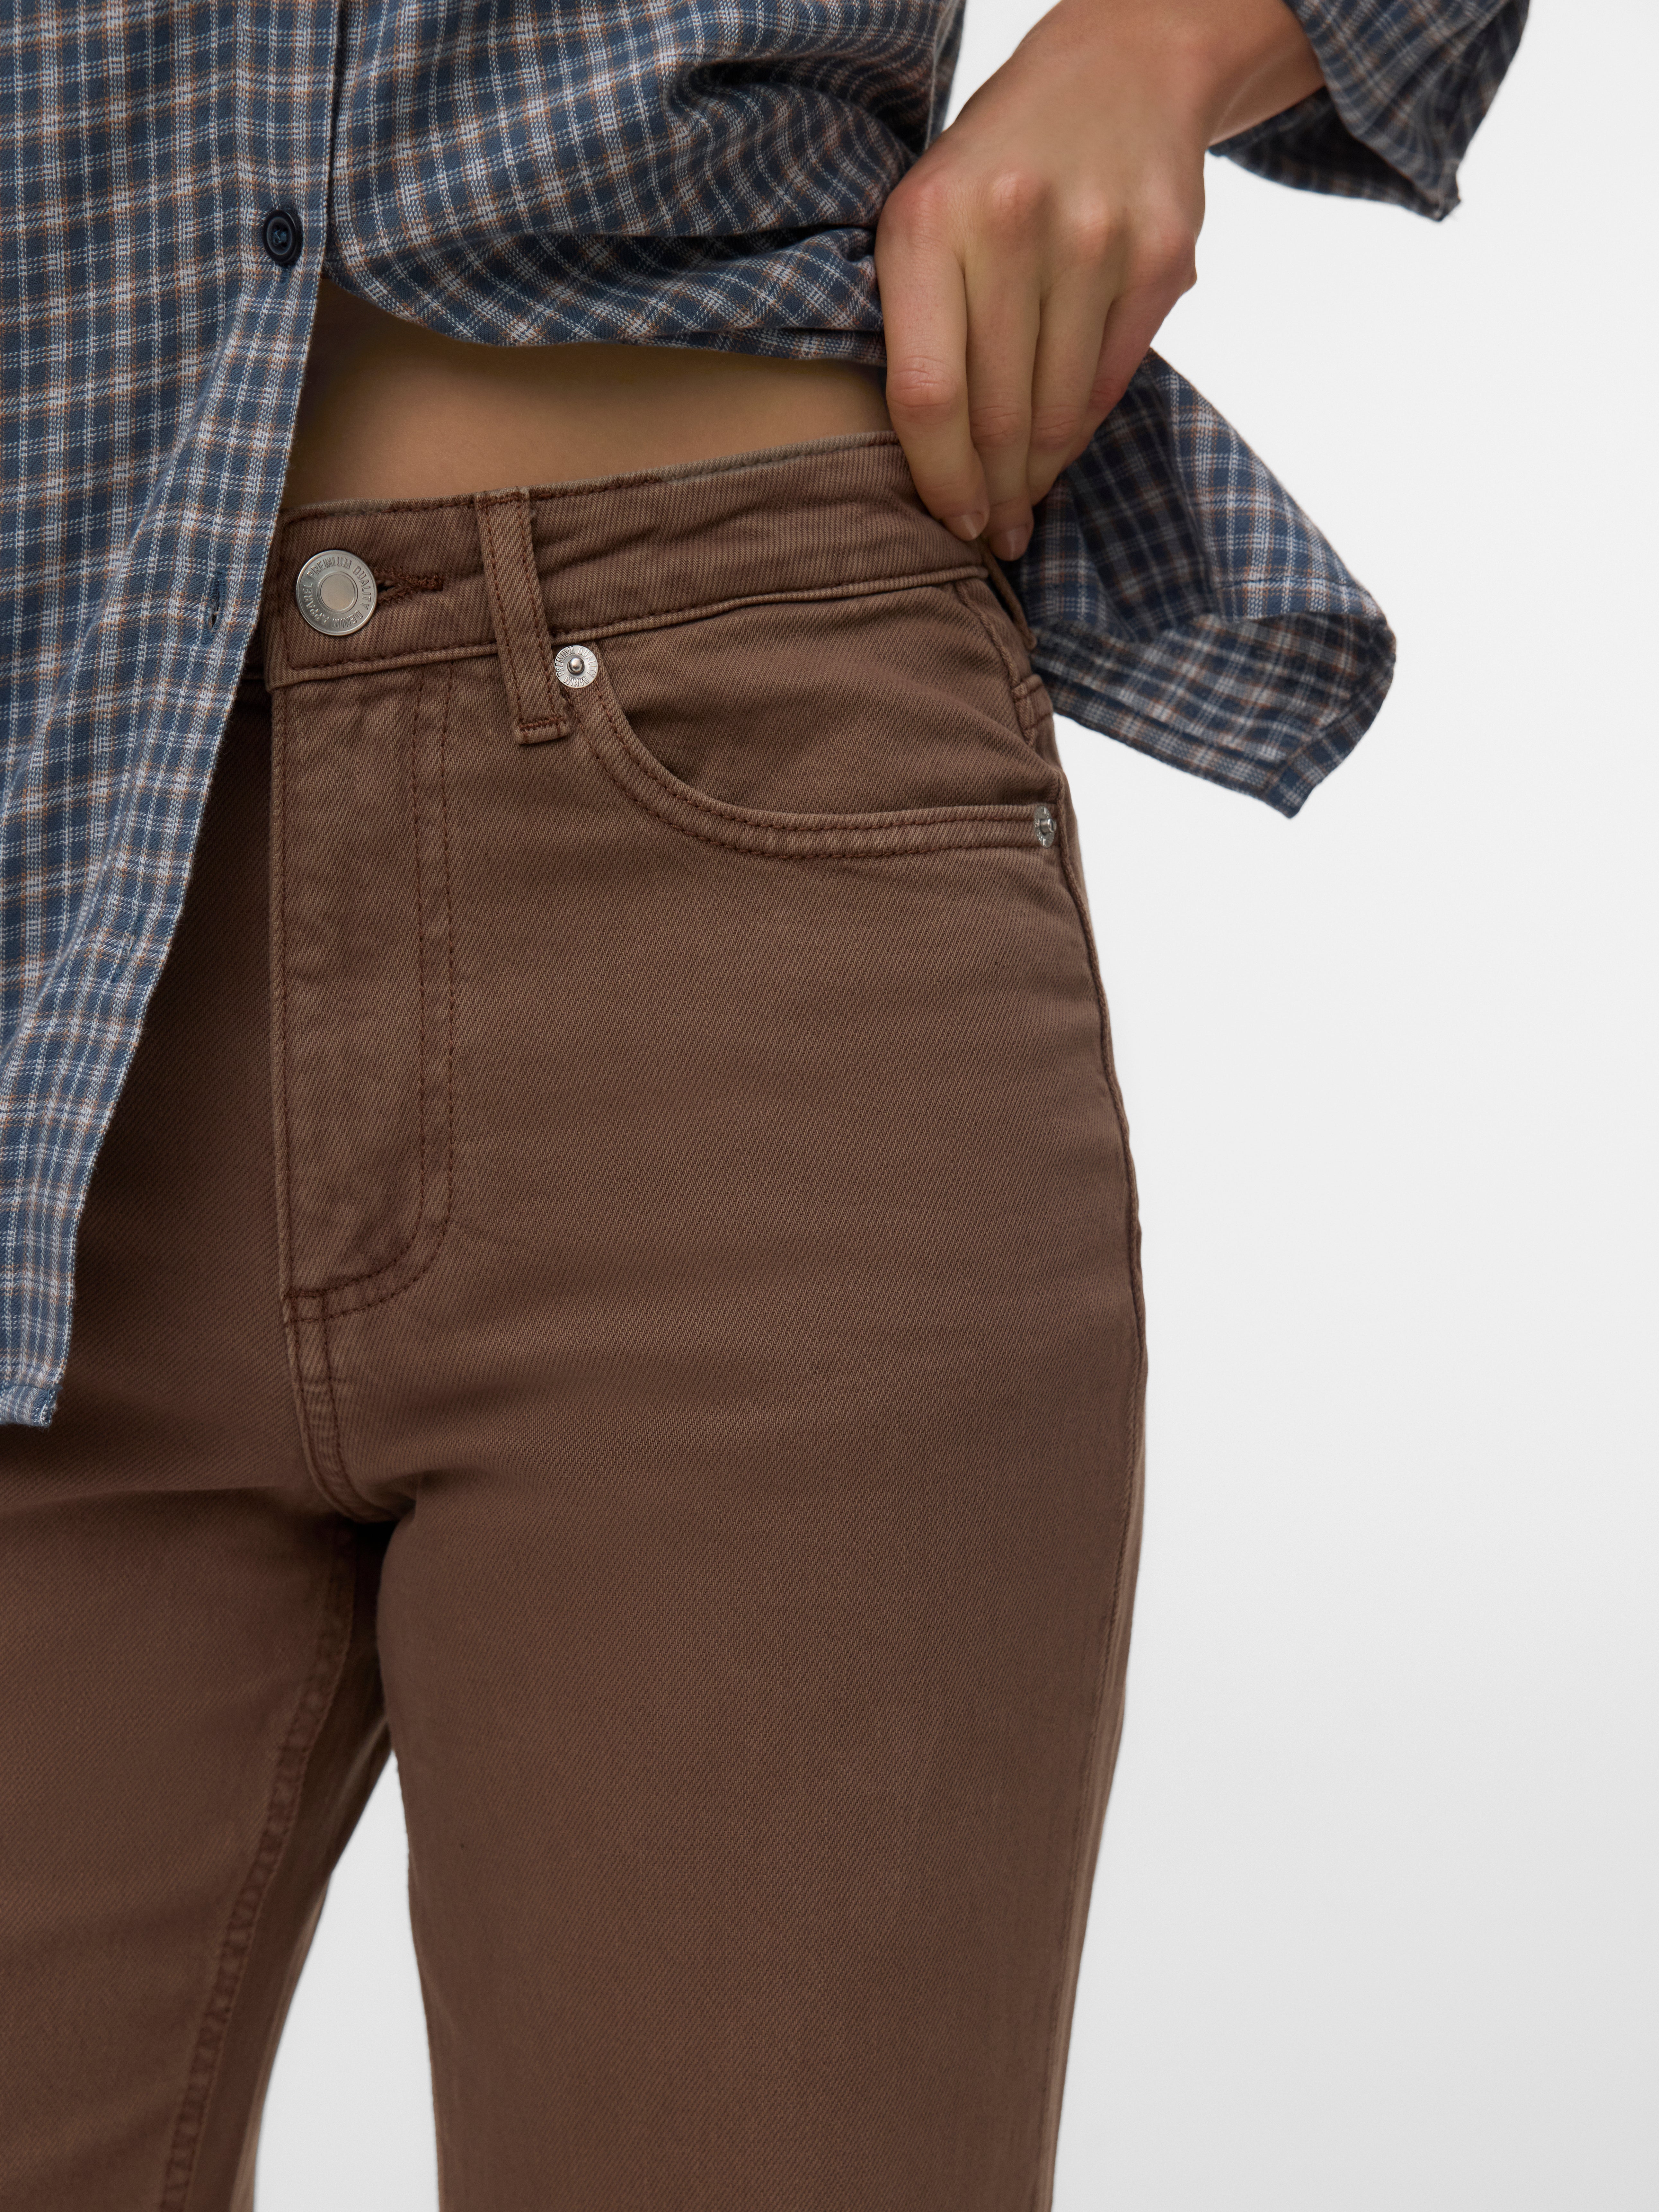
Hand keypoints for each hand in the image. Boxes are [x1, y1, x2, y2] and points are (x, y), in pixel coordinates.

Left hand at [875, 0, 1323, 557]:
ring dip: (1038, 476)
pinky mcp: (1161, 257)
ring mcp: (1096, 241)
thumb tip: (930, 463)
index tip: (950, 520)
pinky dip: (1081, 432)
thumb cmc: (999, 165)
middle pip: (997, 416)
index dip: (938, 477)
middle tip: (989, 533)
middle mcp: (1012, 227)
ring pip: (1059, 412)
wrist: (1122, 68)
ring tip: (1022, 506)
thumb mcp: (928, 214)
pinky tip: (1061, 453)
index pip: (927, 394)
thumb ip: (917, 324)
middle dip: (992, 493)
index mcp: (929, 220)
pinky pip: (1110, 382)